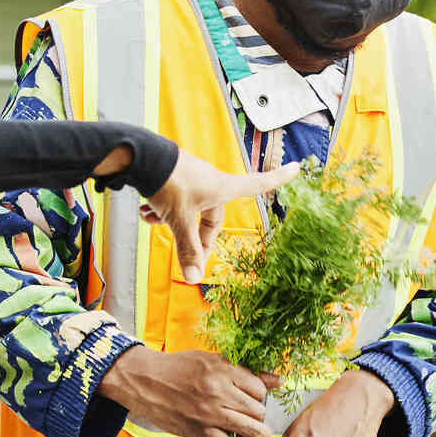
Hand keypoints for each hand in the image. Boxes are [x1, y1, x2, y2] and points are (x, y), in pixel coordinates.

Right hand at [99, 348, 276, 436]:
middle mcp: (219, 392)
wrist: (145, 381)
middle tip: (250, 414)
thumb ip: (243, 371)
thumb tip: (277, 380)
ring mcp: (210, 415)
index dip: (260, 394)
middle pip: (258, 409)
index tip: (252, 397)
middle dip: (259, 414)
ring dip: (259, 434)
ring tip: (257, 434)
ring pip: (251, 429)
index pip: (259, 388)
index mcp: (223, 370)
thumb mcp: (211, 360)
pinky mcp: (201, 432)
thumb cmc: (177, 368)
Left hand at [133, 154, 299, 280]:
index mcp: (222, 188)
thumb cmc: (168, 183)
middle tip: (187, 255)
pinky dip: (161, 208)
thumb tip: (195, 279)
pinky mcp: (174, 175)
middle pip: (212, 214)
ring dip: (172, 220)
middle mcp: (211, 181)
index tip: (295, 167)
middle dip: (195, 235)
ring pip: (189, 208)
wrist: (140, 156)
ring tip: (154, 222)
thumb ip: (187, 250)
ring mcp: (192, 178)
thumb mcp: (179, 221)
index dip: (278, 178)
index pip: (258, 183)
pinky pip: (174, 198)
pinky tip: (145, 212)